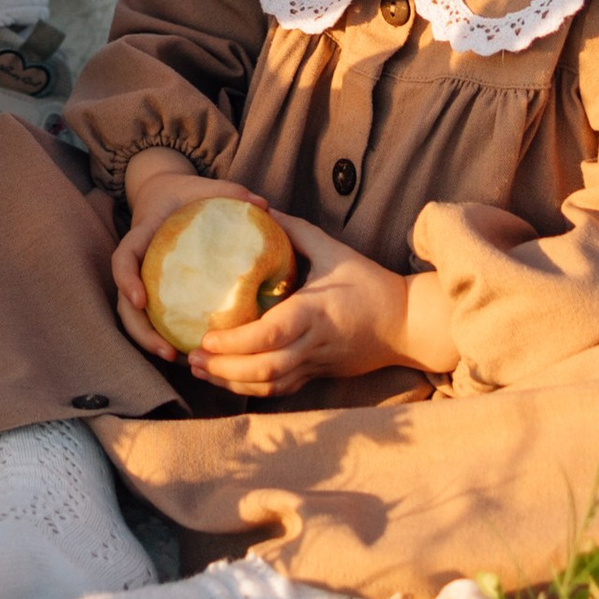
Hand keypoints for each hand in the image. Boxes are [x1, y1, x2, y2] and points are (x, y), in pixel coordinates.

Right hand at [110, 157, 280, 365]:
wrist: (163, 193)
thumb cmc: (186, 194)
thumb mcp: (204, 187)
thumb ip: (230, 192)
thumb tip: (263, 205)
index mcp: (143, 234)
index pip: (124, 257)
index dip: (127, 279)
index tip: (141, 300)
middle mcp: (137, 261)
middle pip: (125, 302)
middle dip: (141, 330)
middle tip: (167, 352)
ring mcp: (141, 279)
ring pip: (133, 317)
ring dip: (150, 342)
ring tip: (178, 361)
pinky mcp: (153, 291)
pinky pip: (152, 318)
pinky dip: (164, 337)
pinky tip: (190, 353)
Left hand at [181, 214, 419, 399]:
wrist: (408, 325)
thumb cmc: (371, 285)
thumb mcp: (335, 251)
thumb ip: (296, 231)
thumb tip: (261, 208)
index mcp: (316, 312)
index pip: (271, 334)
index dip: (235, 342)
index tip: (205, 337)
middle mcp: (314, 344)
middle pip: (265, 368)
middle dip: (224, 369)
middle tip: (191, 358)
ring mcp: (316, 364)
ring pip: (270, 385)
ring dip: (232, 384)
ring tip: (199, 371)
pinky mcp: (318, 376)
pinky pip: (281, 389)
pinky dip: (252, 389)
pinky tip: (227, 381)